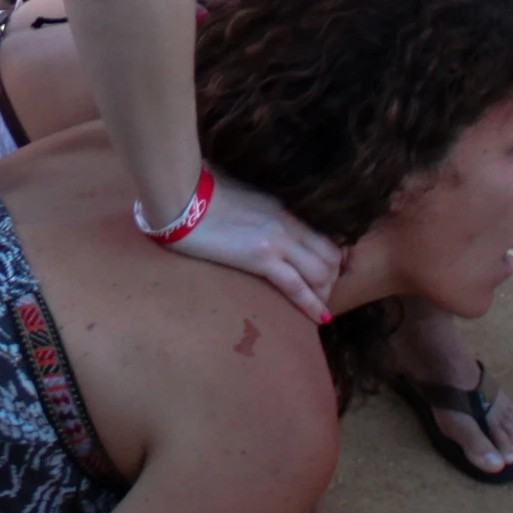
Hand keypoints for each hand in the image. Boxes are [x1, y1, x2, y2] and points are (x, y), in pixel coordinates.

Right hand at [167, 168, 344, 322]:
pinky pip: (297, 286)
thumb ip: (252, 208)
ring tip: (318, 310)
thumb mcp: (237, 197)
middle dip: (331, 281)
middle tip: (321, 298)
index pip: (322, 238)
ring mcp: (276, 240)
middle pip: (331, 257)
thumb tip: (244, 213)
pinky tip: (320, 319)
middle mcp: (286, 224)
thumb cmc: (199, 193)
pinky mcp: (260, 257)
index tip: (321, 279)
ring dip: (323, 294)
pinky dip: (312, 305)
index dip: (328, 262)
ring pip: (322, 273)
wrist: (181, 195)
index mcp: (281, 210)